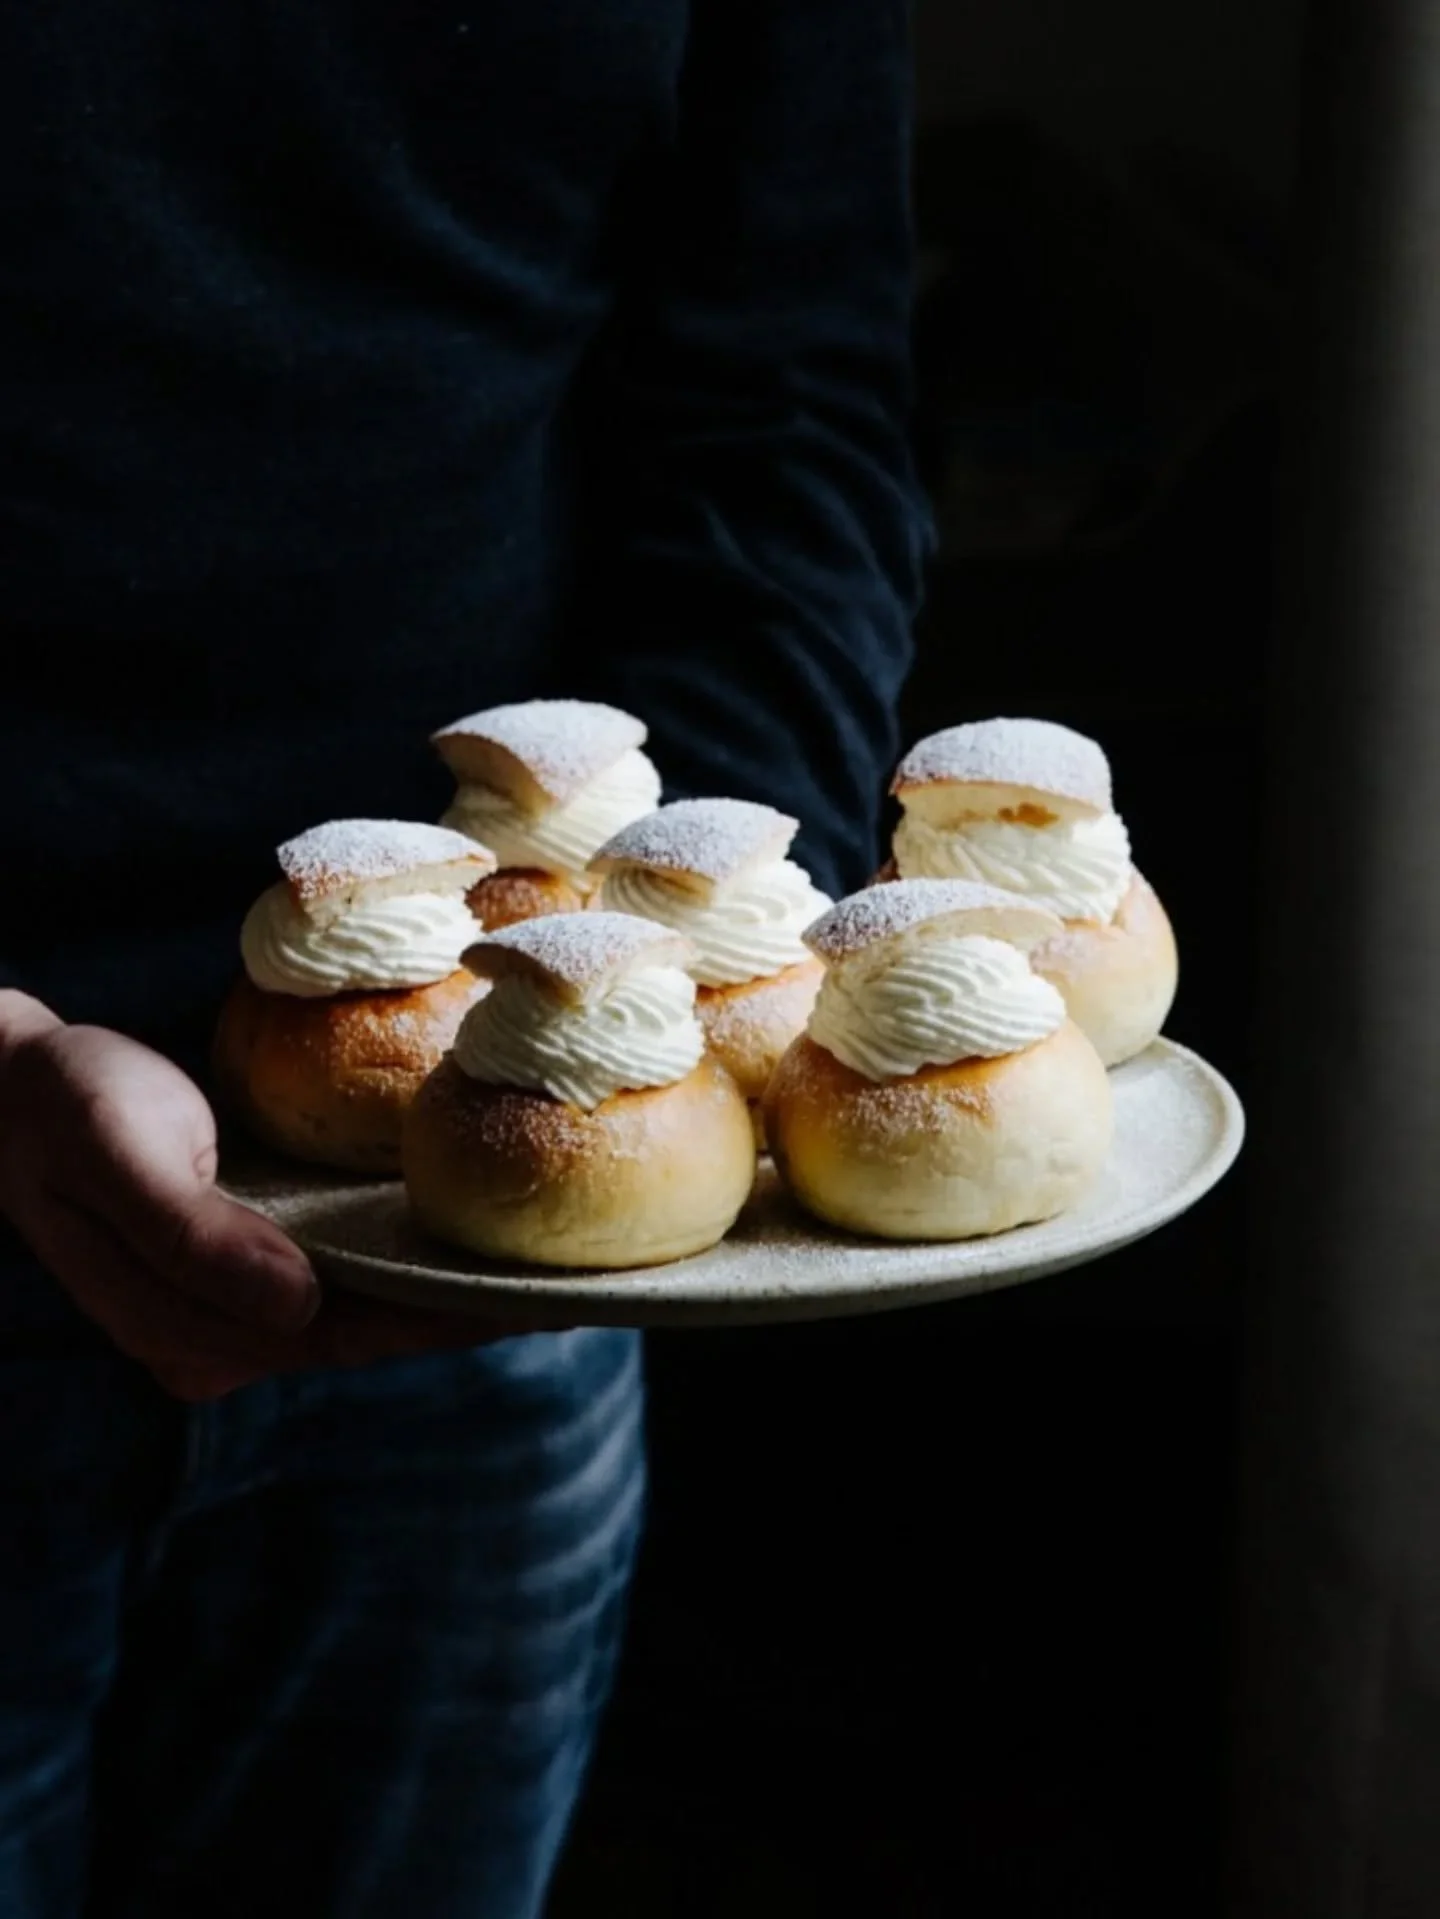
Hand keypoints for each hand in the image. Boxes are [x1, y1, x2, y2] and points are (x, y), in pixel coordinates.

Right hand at [0, 997, 536, 1400]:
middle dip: (475, 1315)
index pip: (351, 1337)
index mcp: (189, 1332)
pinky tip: (473, 1240)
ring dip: (455, 1293)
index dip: (449, 1323)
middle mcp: (222, 1337)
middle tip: (587, 1287)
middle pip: (375, 1333)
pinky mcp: (248, 1261)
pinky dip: (413, 1261)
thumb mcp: (119, 1155)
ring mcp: (235, 1305)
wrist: (9, 1087)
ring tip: (555, 1270)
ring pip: (370, 1308)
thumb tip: (301, 1307)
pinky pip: (350, 1271)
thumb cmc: (64, 1108)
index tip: (542, 1305)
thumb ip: (197, 1238)